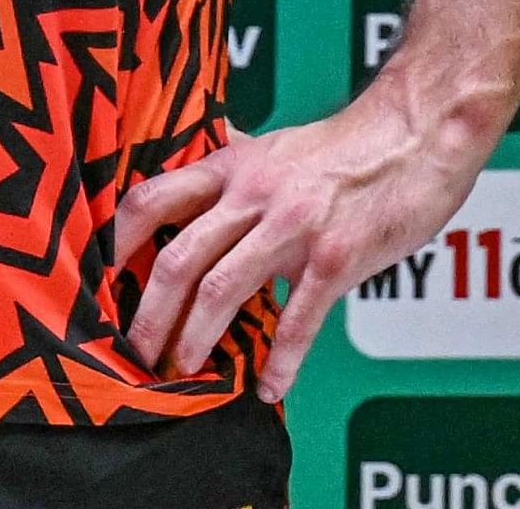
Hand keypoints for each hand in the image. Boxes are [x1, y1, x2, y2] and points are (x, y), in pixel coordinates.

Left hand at [111, 94, 487, 399]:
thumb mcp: (275, 144)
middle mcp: (252, 194)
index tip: (100, 282)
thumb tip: (202, 152)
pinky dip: (281, 359)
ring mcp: (293, 226)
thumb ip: (235, 158)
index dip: (118, 243)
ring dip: (195, 337)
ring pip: (222, 287)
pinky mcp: (336, 256)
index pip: (152, 199)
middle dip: (148, 312)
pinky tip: (270, 386)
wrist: (418, 132)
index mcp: (231, 167)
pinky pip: (299, 317)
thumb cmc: (349, 144)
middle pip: (177, 256)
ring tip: (182, 371)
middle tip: (135, 352)